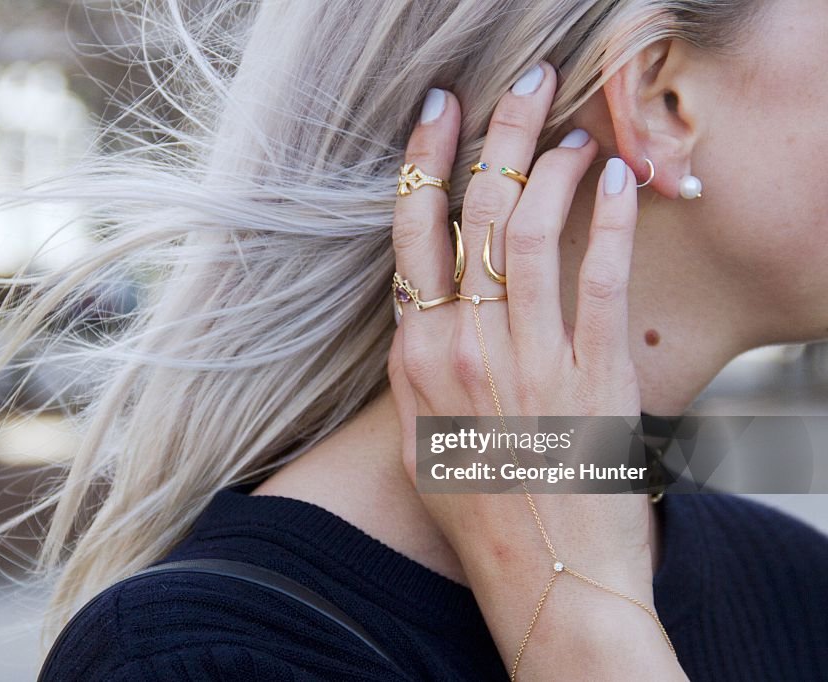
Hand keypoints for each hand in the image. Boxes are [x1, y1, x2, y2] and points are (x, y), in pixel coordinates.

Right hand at [387, 64, 682, 678]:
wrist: (541, 577)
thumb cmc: (478, 508)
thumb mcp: (421, 435)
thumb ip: (420, 364)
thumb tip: (425, 306)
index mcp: (416, 359)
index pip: (412, 235)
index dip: (425, 162)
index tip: (439, 112)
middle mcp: (464, 349)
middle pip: (473, 214)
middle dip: (495, 134)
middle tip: (518, 82)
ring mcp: (528, 360)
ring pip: (531, 231)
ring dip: (552, 166)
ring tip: (571, 129)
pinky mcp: (592, 377)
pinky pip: (599, 278)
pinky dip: (611, 220)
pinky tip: (618, 179)